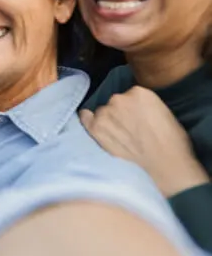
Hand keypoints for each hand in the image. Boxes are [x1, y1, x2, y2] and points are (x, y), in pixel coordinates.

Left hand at [80, 86, 208, 196]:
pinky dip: (88, 120)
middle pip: (114, 103)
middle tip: (130, 129)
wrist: (166, 163)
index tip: (137, 117)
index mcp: (139, 92)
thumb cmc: (171, 140)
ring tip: (120, 136)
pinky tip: (92, 123)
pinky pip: (85, 117)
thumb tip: (133, 108)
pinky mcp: (96, 128)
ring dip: (108, 121)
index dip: (133, 108)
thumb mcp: (160, 111)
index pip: (129, 95)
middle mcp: (119, 98)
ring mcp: (105, 113)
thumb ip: (142, 105)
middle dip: (120, 113)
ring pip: (102, 112)